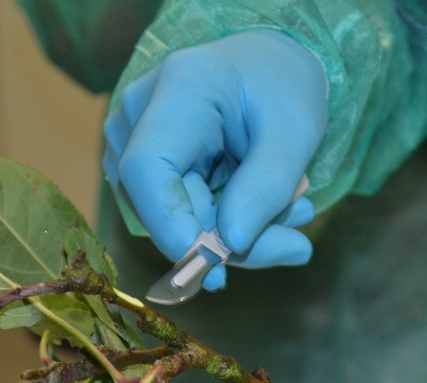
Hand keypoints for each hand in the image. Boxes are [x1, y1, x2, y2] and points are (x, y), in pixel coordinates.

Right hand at [103, 29, 326, 289]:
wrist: (270, 68)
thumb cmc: (283, 89)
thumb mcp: (295, 134)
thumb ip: (266, 188)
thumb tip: (230, 246)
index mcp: (179, 88)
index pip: (147, 170)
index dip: (173, 228)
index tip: (217, 272)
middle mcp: (138, 114)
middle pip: (162, 205)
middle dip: (227, 242)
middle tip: (296, 244)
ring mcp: (131, 142)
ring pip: (169, 221)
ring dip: (232, 236)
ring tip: (292, 212)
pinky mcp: (141, 169)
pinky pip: (177, 217)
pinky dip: (224, 226)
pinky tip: (265, 209)